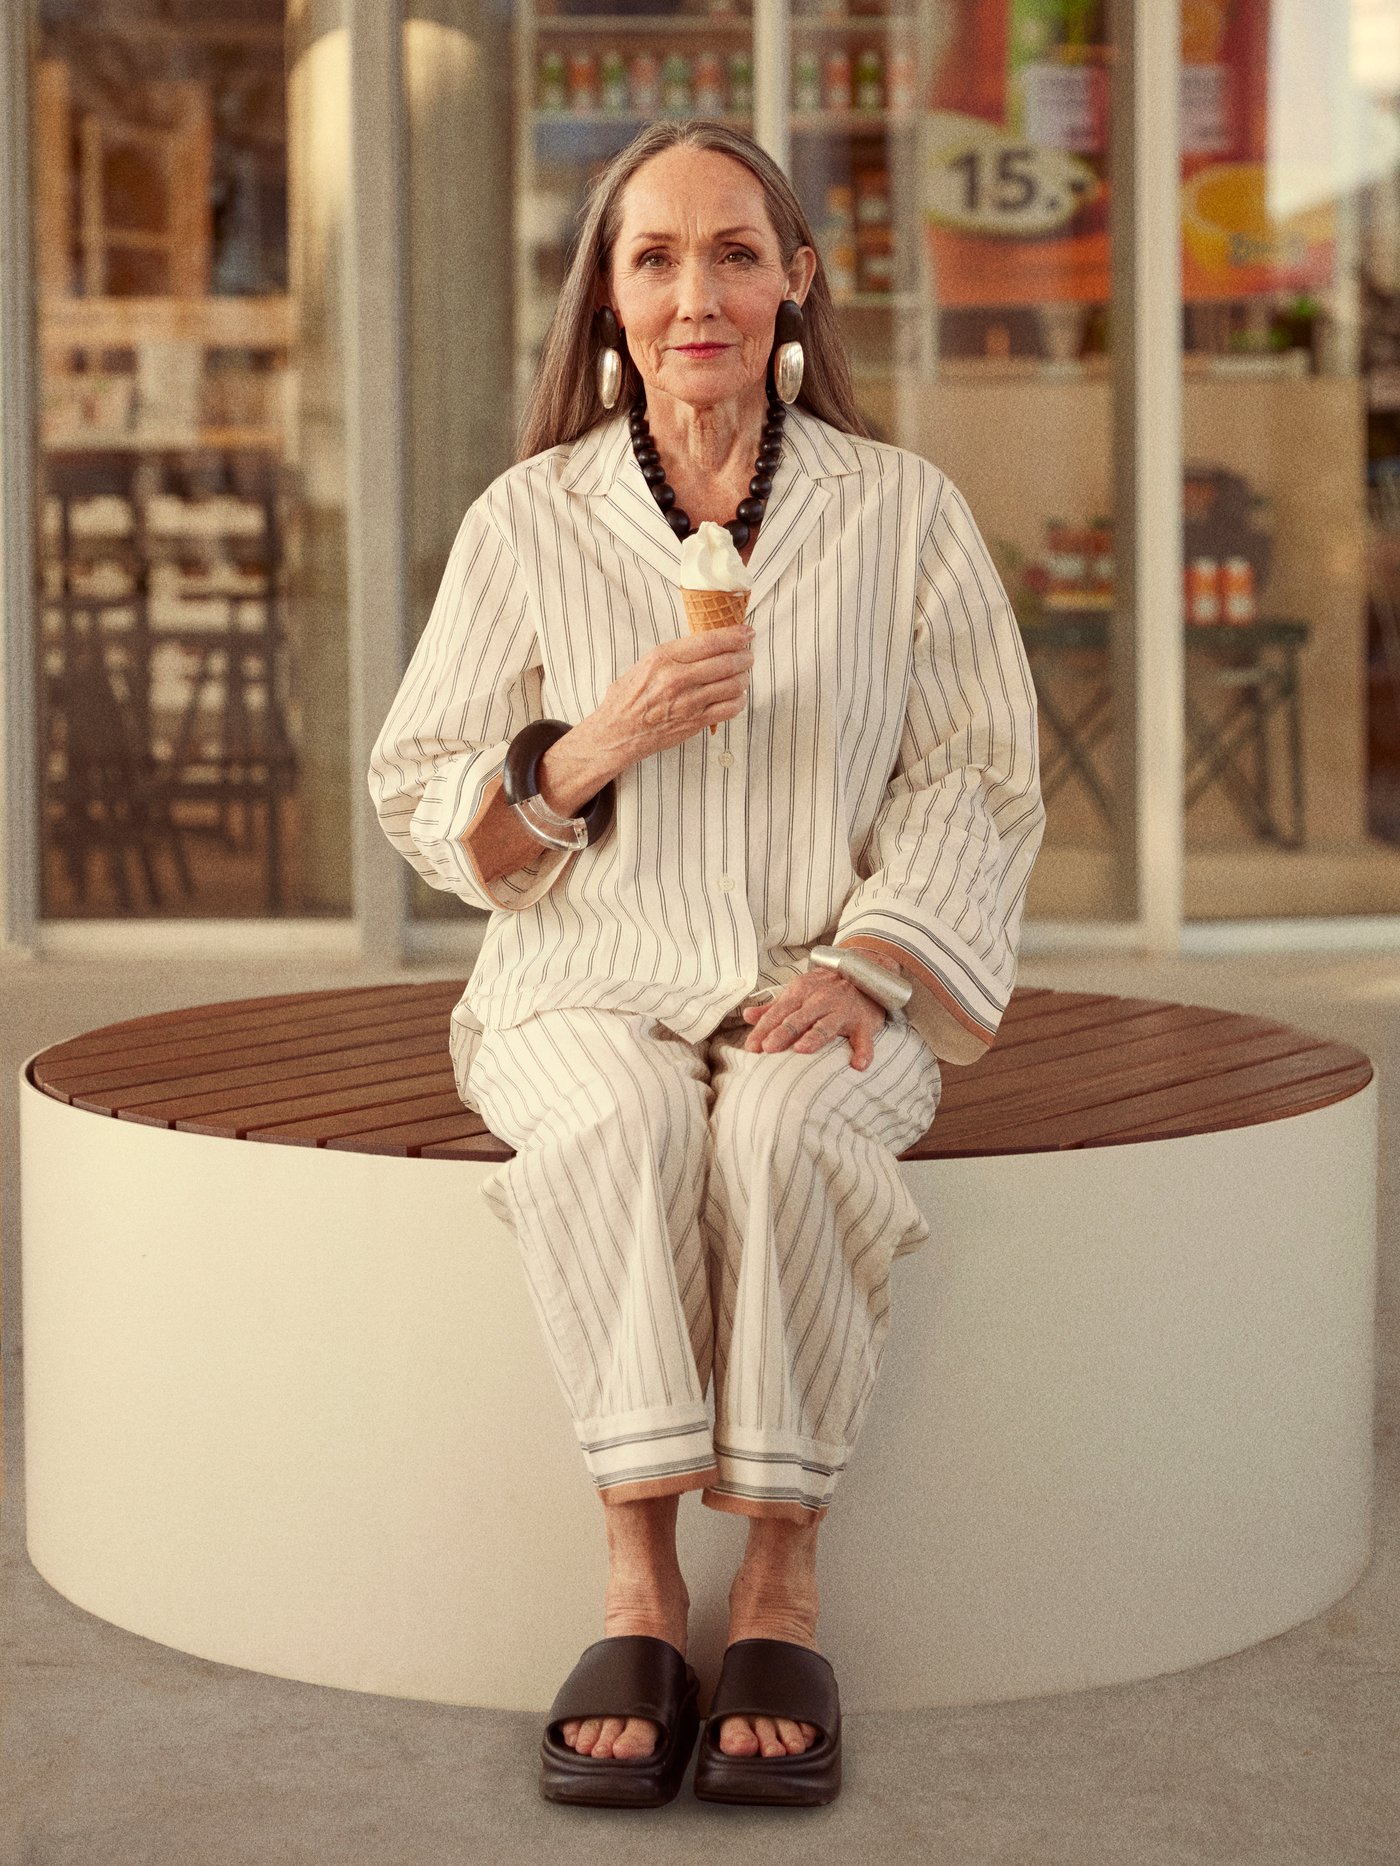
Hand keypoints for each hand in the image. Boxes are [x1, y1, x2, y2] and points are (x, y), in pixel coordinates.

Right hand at [582, 623, 754, 774]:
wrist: (616, 733)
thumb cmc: (628, 698)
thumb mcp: (646, 664)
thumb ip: (676, 654)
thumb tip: (709, 643)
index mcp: (664, 657)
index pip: (711, 640)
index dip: (735, 635)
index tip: (747, 632)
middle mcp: (677, 678)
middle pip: (727, 662)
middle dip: (745, 657)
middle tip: (748, 655)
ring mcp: (688, 702)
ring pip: (734, 685)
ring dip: (744, 678)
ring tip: (742, 675)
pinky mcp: (695, 722)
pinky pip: (730, 708)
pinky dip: (739, 700)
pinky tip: (735, 697)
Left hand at [742, 969, 888, 1071]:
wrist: (865, 973)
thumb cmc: (825, 988)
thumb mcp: (798, 992)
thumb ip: (773, 1007)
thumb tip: (747, 1016)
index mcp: (801, 993)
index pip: (778, 1013)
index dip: (763, 1030)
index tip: (750, 1047)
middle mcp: (821, 1000)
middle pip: (798, 1019)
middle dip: (782, 1033)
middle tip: (768, 1048)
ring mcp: (843, 1011)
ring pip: (827, 1026)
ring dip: (815, 1037)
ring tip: (801, 1049)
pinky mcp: (864, 1023)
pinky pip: (865, 1039)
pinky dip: (864, 1051)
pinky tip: (859, 1064)